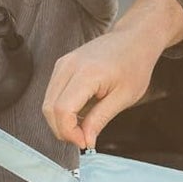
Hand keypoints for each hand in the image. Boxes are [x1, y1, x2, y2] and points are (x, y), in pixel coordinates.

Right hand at [43, 24, 159, 147]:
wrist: (134, 38)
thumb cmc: (134, 64)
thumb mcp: (124, 97)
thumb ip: (100, 119)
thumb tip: (85, 140)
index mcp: (87, 73)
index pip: (62, 110)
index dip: (69, 132)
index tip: (84, 142)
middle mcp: (69, 66)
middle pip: (49, 108)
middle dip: (62, 130)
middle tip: (83, 139)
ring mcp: (63, 63)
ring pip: (47, 102)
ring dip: (60, 121)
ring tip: (83, 127)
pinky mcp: (62, 65)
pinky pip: (52, 93)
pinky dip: (61, 109)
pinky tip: (79, 113)